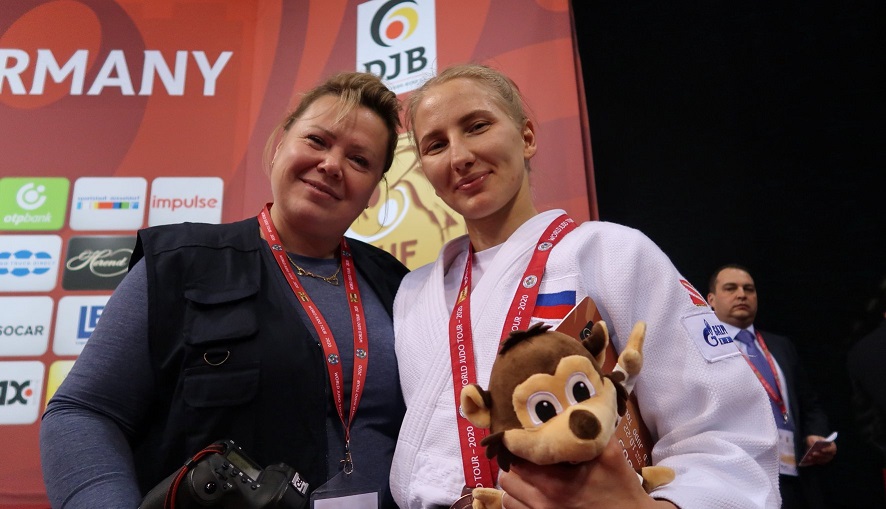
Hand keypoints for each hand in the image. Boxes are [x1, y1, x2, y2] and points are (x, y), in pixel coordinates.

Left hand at [497, 437, 676, 508]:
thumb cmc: (620, 487)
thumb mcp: (610, 455)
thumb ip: (590, 432)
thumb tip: (573, 407)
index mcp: (556, 484)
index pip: (518, 460)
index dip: (517, 446)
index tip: (523, 437)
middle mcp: (542, 504)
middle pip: (508, 478)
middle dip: (515, 463)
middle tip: (527, 454)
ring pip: (508, 497)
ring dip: (515, 483)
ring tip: (529, 473)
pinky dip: (519, 500)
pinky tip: (533, 491)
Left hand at [803, 435, 836, 464]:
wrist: (812, 445)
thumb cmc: (814, 440)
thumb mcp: (813, 438)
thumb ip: (814, 439)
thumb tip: (814, 442)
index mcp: (832, 446)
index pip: (832, 449)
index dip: (827, 450)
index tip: (821, 450)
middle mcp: (831, 453)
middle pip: (827, 455)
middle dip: (819, 454)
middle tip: (813, 453)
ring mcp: (827, 458)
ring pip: (822, 460)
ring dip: (816, 458)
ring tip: (809, 456)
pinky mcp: (822, 462)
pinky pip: (819, 462)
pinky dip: (813, 460)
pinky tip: (808, 458)